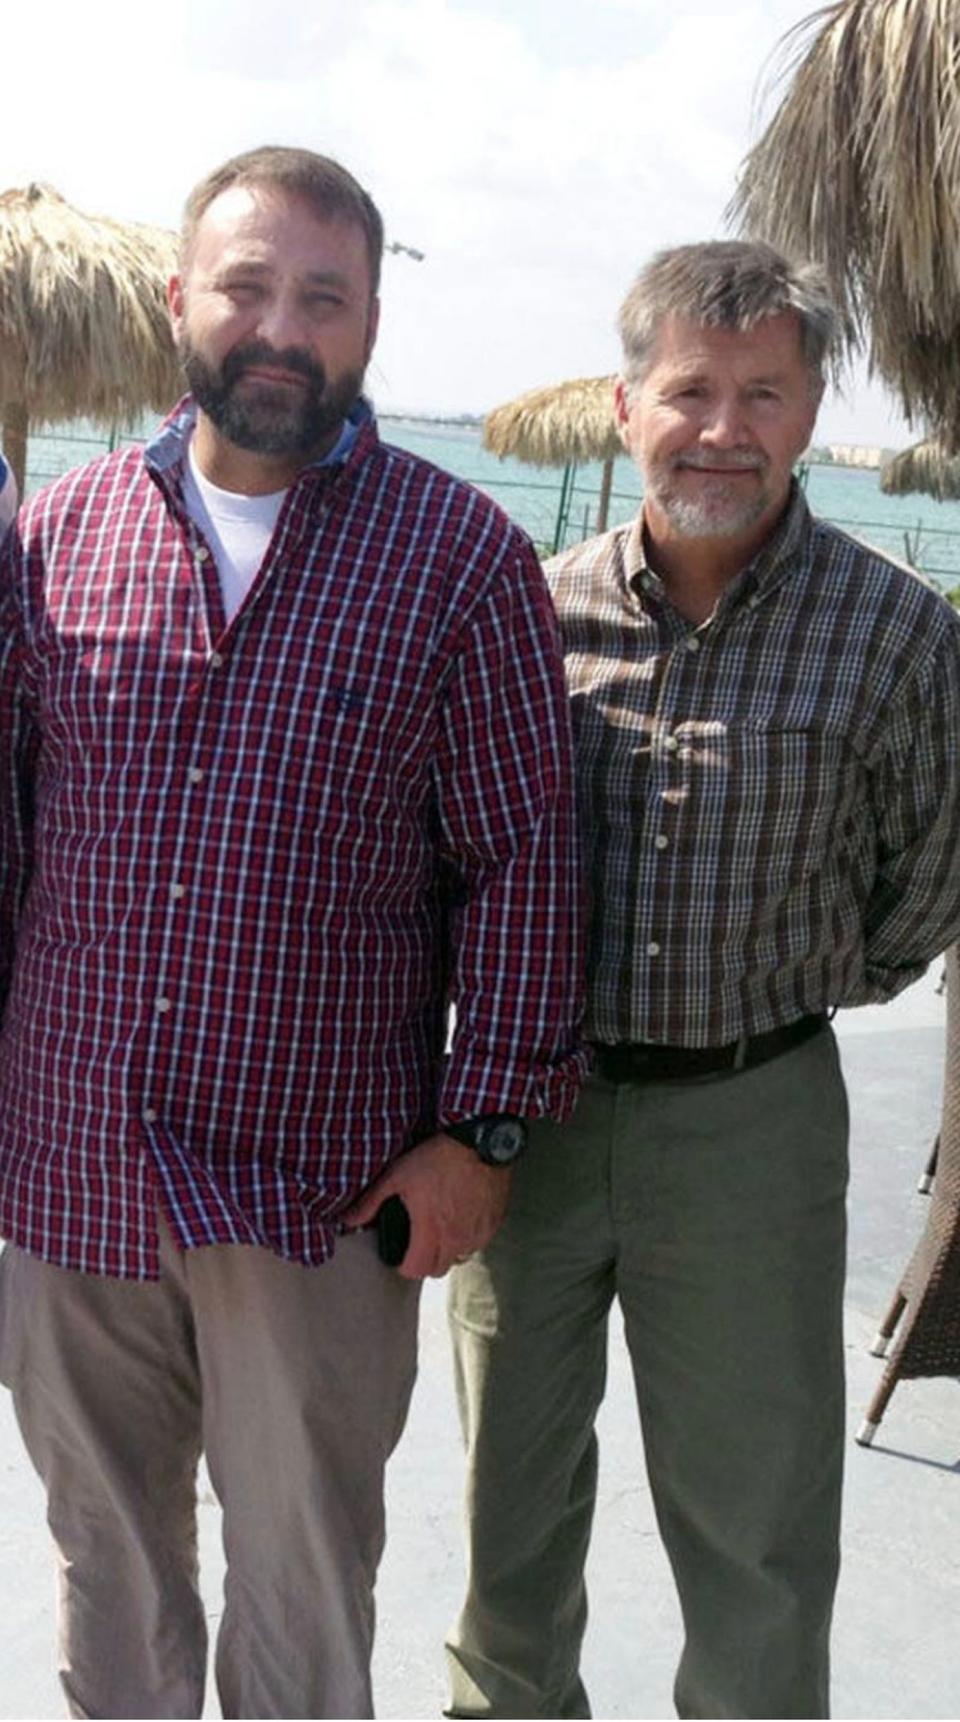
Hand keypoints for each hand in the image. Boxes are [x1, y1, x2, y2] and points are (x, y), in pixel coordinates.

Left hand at [343, 1132, 512, 1279]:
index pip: (416, 1271)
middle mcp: (457, 1238)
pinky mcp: (493, 1223)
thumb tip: (348, 1220)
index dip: (404, 1266)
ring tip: (440, 1227)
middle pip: (438, 1270)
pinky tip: (461, 1215)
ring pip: (460, 1257)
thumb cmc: (438, 1157)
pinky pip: (478, 1242)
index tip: (402, 1254)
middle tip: (419, 1242)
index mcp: (431, 1231)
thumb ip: (371, 1202)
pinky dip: (468, 1236)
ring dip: (448, 1250)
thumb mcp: (397, 1176)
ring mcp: (478, 1233)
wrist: (479, 1141)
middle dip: (425, 1261)